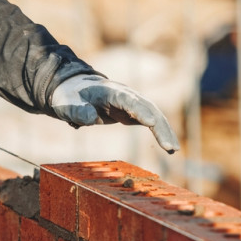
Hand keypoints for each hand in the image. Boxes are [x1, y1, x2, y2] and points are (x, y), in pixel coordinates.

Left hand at [51, 74, 179, 153]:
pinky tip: (170, 148)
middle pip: (148, 108)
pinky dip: (161, 133)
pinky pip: (152, 122)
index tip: (151, 123)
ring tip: (173, 150)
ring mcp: (132, 103)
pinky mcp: (134, 112)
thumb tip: (90, 118)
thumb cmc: (70, 98)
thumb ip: (77, 111)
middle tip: (169, 146)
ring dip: (165, 132)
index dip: (140, 110)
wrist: (75, 90)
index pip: (128, 100)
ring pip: (154, 115)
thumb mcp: (67, 105)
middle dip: (160, 127)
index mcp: (110, 92)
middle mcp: (126, 95)